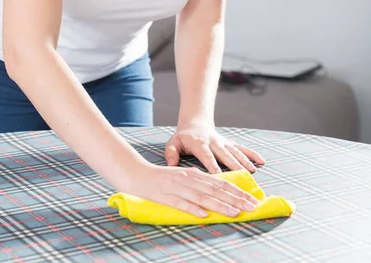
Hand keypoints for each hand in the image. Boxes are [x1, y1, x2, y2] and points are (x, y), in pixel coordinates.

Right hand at [128, 161, 259, 217]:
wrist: (136, 173)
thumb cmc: (161, 179)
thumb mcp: (183, 178)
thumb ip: (199, 185)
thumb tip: (218, 195)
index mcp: (194, 175)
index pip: (220, 183)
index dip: (238, 192)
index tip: (253, 200)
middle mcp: (188, 179)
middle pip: (215, 189)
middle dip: (236, 198)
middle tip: (252, 207)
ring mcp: (177, 188)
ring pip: (202, 197)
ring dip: (220, 205)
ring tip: (235, 212)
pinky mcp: (165, 196)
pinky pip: (180, 204)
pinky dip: (192, 209)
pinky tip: (204, 215)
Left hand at [165, 120, 265, 173]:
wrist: (195, 123)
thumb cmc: (183, 138)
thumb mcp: (172, 143)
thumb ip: (171, 153)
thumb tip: (171, 165)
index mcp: (200, 144)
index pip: (207, 157)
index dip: (213, 167)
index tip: (220, 177)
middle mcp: (214, 143)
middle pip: (225, 155)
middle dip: (234, 166)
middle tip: (243, 177)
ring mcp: (223, 142)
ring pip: (236, 152)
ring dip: (245, 161)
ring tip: (253, 172)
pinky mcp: (229, 143)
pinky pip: (242, 148)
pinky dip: (252, 154)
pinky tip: (262, 161)